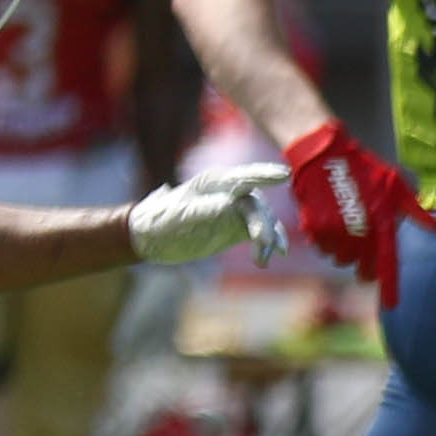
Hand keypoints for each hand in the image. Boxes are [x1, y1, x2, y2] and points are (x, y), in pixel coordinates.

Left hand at [128, 164, 291, 265]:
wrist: (151, 237)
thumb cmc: (159, 221)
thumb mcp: (177, 216)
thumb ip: (203, 209)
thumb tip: (230, 205)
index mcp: (212, 182)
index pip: (242, 178)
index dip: (264, 175)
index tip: (284, 175)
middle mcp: (230, 192)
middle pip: (256, 206)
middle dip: (264, 225)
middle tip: (265, 245)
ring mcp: (238, 209)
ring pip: (264, 221)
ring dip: (268, 239)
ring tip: (262, 261)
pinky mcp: (240, 226)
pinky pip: (263, 233)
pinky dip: (272, 243)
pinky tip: (278, 254)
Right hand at [281, 121, 435, 306]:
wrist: (324, 155)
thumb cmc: (365, 168)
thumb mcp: (397, 184)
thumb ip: (415, 210)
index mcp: (381, 224)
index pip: (387, 263)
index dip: (389, 286)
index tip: (393, 305)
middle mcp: (358, 233)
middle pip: (361, 268)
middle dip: (364, 266)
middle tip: (364, 252)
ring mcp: (333, 232)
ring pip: (340, 260)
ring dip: (344, 253)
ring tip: (347, 231)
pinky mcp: (313, 228)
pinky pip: (321, 249)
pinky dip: (326, 243)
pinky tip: (330, 225)